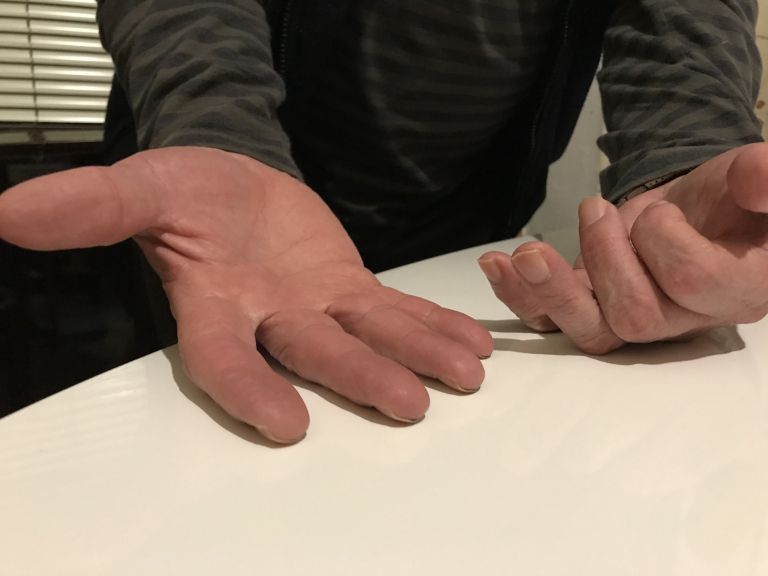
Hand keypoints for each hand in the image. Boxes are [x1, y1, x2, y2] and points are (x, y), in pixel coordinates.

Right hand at [0, 147, 491, 441]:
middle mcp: (269, 317)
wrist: (232, 182)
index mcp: (213, 304)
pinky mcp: (350, 290)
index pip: (224, 357)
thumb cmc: (184, 192)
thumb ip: (92, 206)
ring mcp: (316, 307)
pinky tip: (472, 342)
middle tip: (409, 407)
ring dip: (416, 356)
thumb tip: (11, 213)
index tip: (284, 425)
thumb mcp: (141, 188)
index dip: (248, 390)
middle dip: (360, 378)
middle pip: (315, 353)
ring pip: (368, 336)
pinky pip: (393, 309)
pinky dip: (430, 324)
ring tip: (465, 376)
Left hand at [478, 142, 767, 353]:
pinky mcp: (590, 309)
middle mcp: (684, 318)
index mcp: (737, 290)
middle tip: (596, 210)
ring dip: (551, 289)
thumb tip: (759, 176)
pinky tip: (495, 264)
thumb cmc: (732, 198)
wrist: (695, 209)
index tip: (661, 211)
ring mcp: (632, 320)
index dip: (669, 243)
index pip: (696, 284)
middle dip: (606, 259)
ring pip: (589, 330)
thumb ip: (763, 179)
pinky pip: (551, 320)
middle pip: (635, 316)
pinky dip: (519, 295)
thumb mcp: (753, 178)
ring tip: (528, 252)